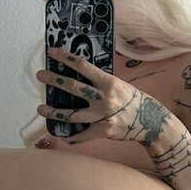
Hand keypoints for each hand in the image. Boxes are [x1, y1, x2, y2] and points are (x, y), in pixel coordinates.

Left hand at [35, 46, 174, 144]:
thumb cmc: (133, 100)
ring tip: (41, 108)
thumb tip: (82, 74)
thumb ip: (101, 82)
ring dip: (54, 112)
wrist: (149, 121)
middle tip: (40, 75)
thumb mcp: (119, 85)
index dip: (66, 58)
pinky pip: (82, 136)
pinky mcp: (103, 131)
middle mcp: (104, 98)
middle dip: (54, 80)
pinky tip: (61, 135)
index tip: (52, 52)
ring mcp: (102, 116)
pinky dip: (71, 137)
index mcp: (108, 82)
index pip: (83, 66)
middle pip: (73, 87)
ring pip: (72, 115)